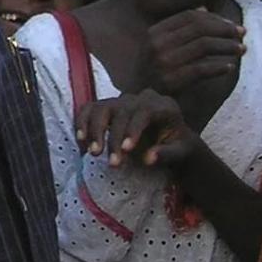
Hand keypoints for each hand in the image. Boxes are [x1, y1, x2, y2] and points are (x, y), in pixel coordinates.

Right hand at [76, 89, 197, 167]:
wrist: (169, 139)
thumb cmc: (177, 146)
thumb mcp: (181, 153)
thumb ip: (167, 154)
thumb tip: (148, 158)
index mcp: (163, 106)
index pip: (144, 111)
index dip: (133, 129)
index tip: (126, 150)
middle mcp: (140, 98)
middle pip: (121, 111)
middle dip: (113, 137)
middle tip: (112, 163)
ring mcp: (122, 100)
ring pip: (102, 108)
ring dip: (93, 130)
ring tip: (93, 153)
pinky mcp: (107, 106)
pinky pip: (90, 109)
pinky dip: (82, 122)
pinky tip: (81, 141)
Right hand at [145, 9, 244, 94]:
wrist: (139, 101)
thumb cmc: (155, 71)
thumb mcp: (160, 45)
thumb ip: (180, 28)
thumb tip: (204, 8)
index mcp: (155, 32)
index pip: (189, 16)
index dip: (215, 18)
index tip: (232, 25)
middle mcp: (157, 44)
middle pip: (199, 28)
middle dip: (225, 29)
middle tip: (242, 33)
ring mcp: (163, 62)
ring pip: (204, 46)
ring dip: (227, 46)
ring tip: (241, 49)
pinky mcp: (171, 80)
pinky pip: (201, 69)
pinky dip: (218, 67)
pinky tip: (229, 67)